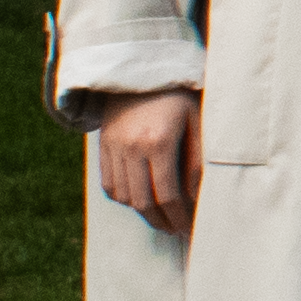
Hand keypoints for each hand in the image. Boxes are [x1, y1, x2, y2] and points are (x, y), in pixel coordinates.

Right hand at [94, 89, 201, 235]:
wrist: (141, 69)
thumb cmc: (178, 96)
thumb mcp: (197, 122)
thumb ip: (197, 162)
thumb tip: (197, 198)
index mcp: (158, 141)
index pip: (167, 194)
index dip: (179, 216)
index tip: (190, 228)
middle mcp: (130, 147)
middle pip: (143, 201)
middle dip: (162, 221)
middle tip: (177, 230)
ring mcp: (113, 147)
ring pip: (124, 196)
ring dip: (143, 213)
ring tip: (162, 219)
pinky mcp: (103, 145)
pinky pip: (110, 184)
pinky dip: (125, 198)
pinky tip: (141, 202)